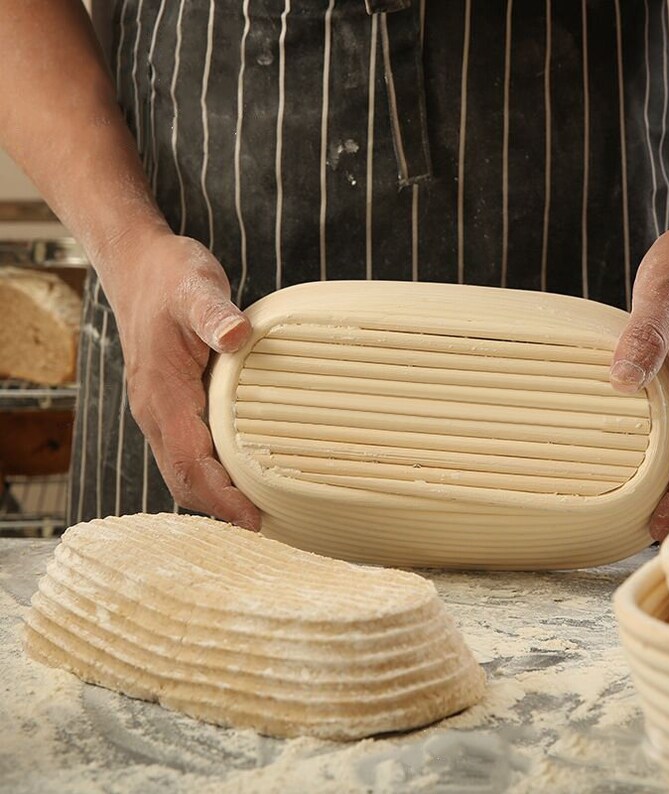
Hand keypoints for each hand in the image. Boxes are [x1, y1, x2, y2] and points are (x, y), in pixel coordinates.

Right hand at [104, 231, 260, 529]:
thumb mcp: (195, 287)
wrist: (138, 265)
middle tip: (267, 525)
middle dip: (220, 508)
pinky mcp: (169, 403)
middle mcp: (156, 411)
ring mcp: (160, 409)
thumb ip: (215, 314)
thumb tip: (238, 336)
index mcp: (162, 394)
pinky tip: (240, 471)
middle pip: (183, 479)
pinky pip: (186, 450)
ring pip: (182, 468)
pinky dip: (211, 472)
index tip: (254, 521)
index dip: (222, 497)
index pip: (191, 463)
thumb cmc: (168, 277)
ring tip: (258, 509)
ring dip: (215, 494)